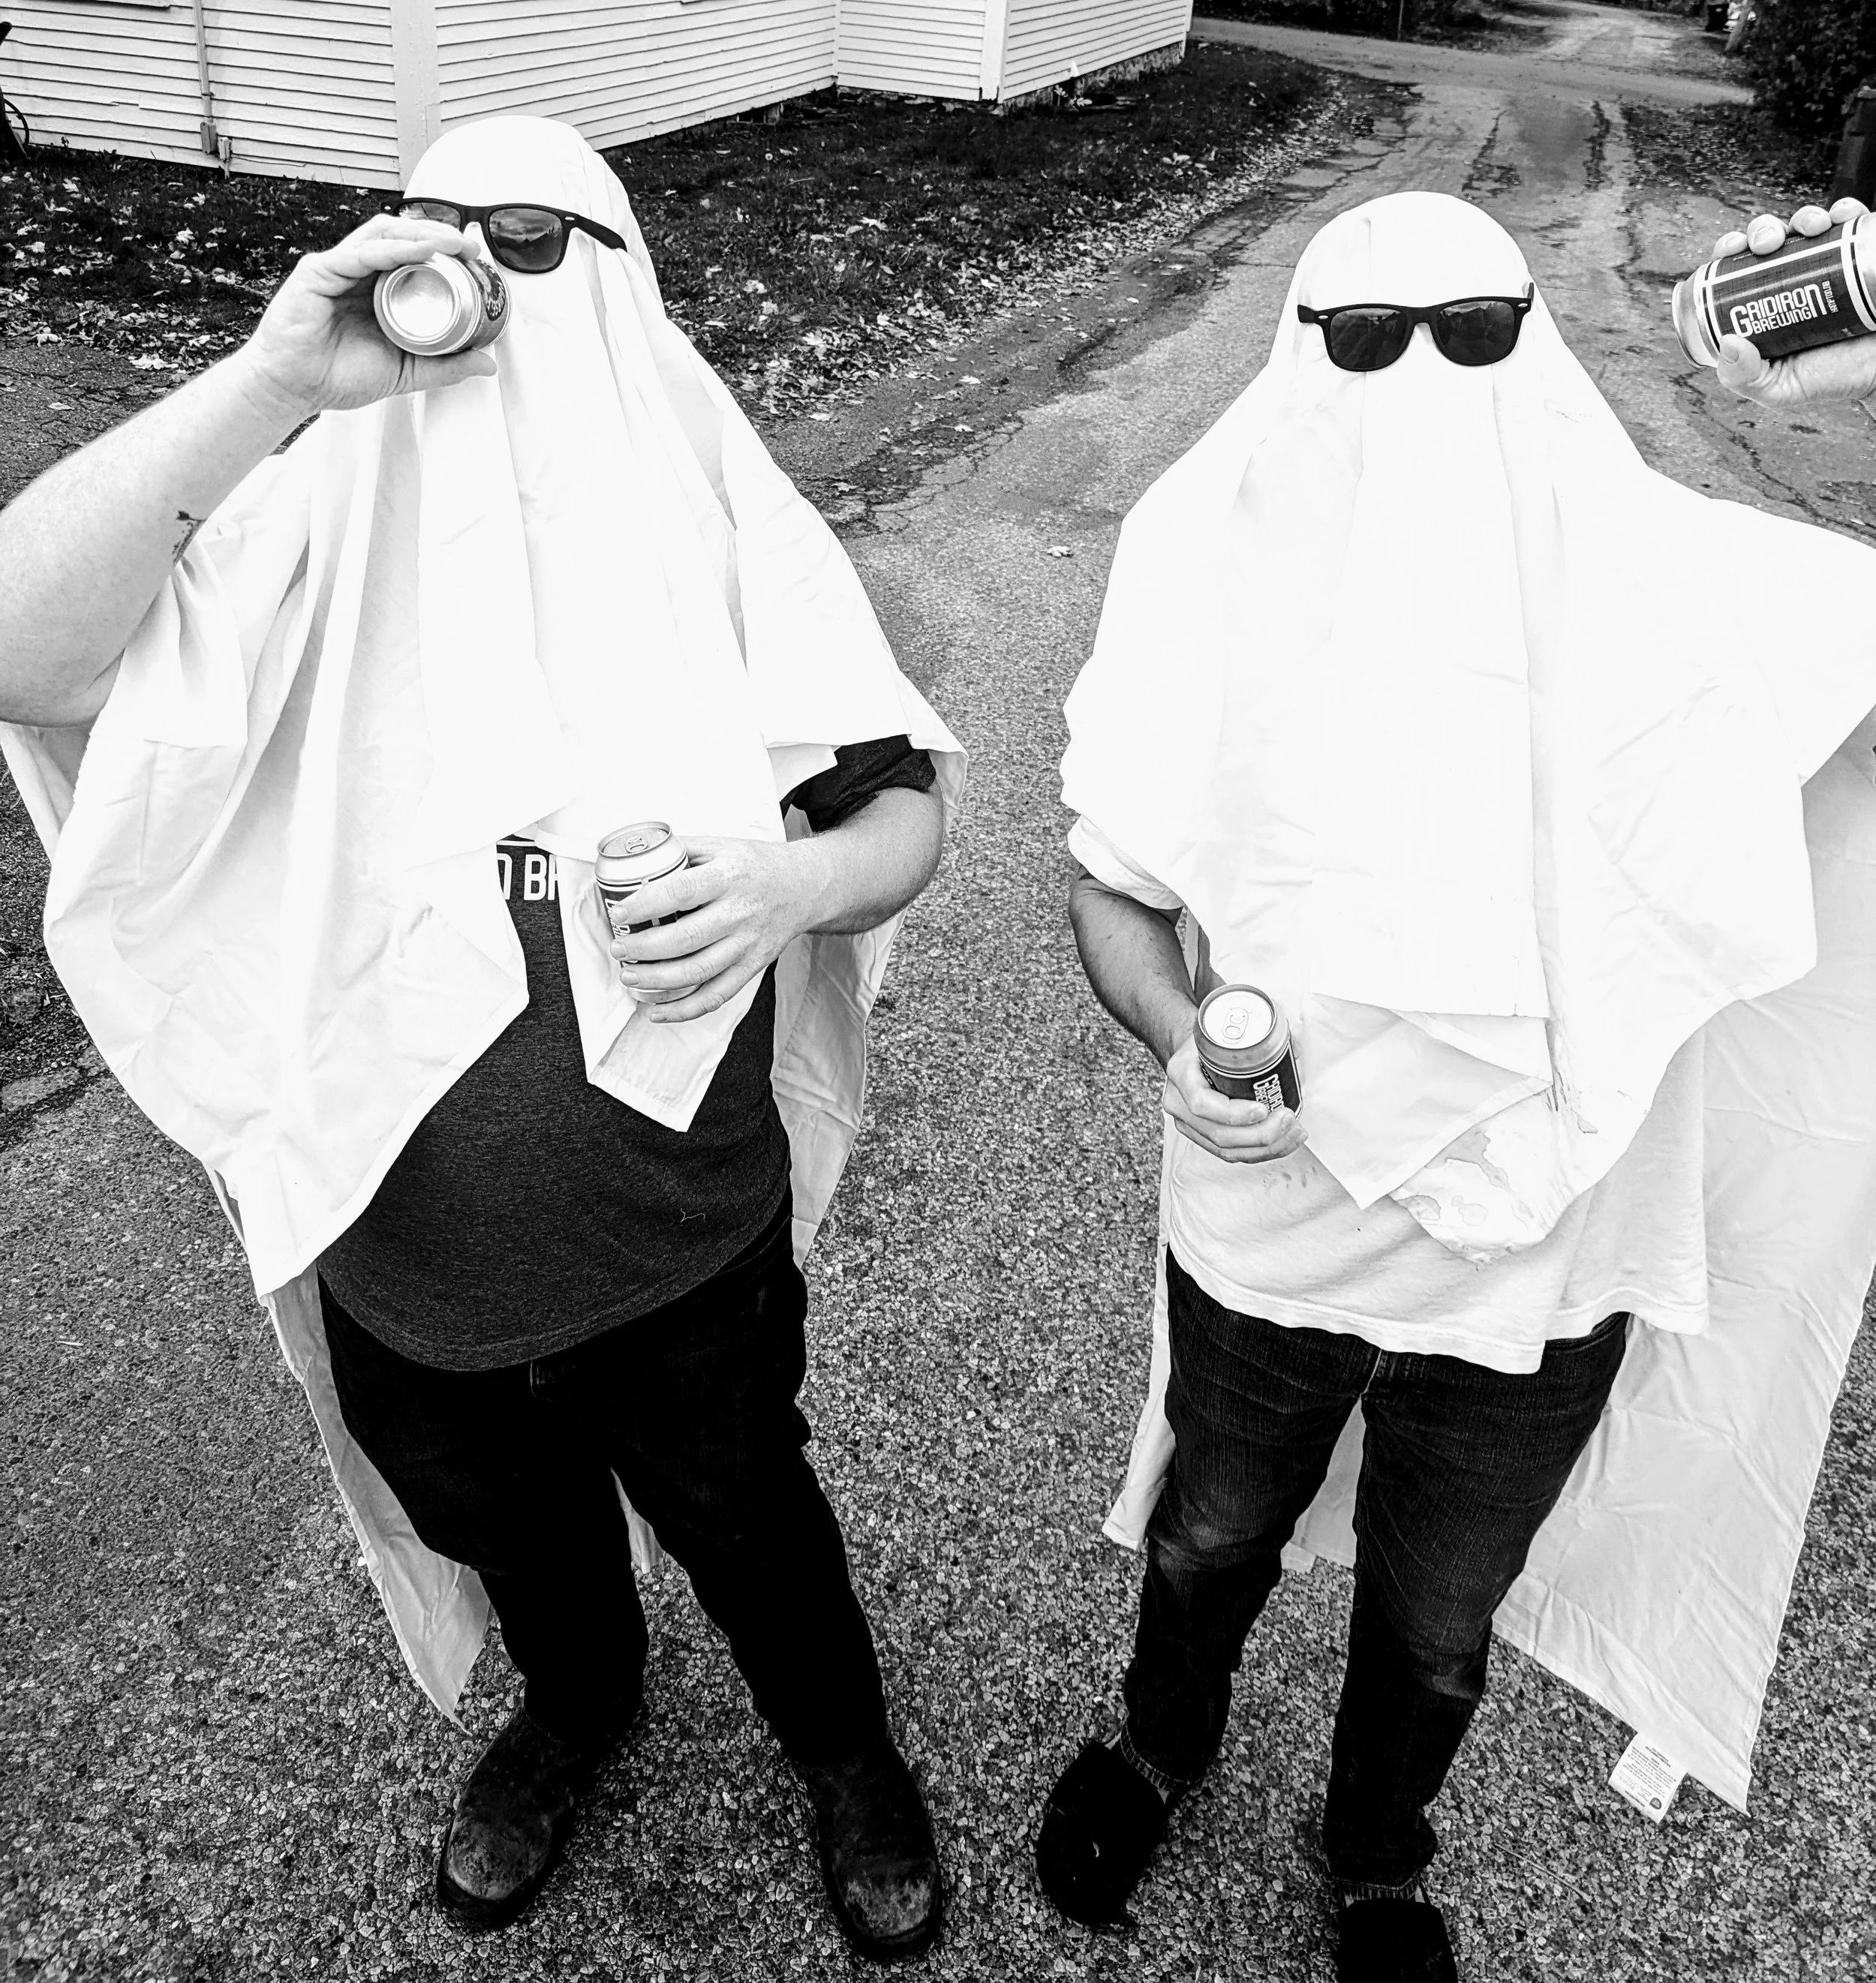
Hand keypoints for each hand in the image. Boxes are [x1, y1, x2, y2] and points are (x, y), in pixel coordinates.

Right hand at [227, 214, 499, 425]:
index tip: (476, 260)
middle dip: (439, 235)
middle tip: (471, 247)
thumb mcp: (407, 371)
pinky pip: (359, 253)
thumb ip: (446, 366)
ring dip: (421, 235)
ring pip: (382, 236)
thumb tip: (486, 362)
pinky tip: (418, 250)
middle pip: (401, 237)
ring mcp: (338, 268)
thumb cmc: (337, 376)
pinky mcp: (319, 273)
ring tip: (453, 243)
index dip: (445, 252)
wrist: (294, 390)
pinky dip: (392, 249)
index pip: (413, 256)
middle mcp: (359, 273)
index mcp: (377, 290)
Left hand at [607, 835, 830, 1023]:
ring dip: (657, 980)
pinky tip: (658, 1011)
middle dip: (643, 948)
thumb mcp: (720, 845)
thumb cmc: (755, 866)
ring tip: (629, 975)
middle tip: (619, 947)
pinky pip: (716, 996)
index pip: (680, 892)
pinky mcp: (752, 966)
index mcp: (729, 876)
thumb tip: (635, 857)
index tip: (619, 912)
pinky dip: (684, 1010)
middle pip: (685, 939)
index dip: (645, 905)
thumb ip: (680, 851)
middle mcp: (740, 912)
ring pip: (698, 972)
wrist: (803, 887)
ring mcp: (748, 944)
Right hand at [1163, 1026, 1307, 1164]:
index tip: (1263, 1108)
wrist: (1193, 1050)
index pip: (1201, 1103)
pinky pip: (1230, 1153)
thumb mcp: (1226, 1026)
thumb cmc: (1211, 1037)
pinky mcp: (1202, 1136)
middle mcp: (1178, 1103)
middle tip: (1289, 1120)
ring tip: (1294, 1133)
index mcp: (1181, 1072)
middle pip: (1218, 1134)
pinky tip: (1284, 1143)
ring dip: (1265, 1147)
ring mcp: (1188, 1124)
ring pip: (1226, 1149)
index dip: (1233, 1113)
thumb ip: (1261, 1032)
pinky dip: (1260, 1153)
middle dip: (1260, 1134)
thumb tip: (1296, 1044)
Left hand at [1707, 197, 1875, 410]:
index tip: (1729, 251)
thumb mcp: (1780, 388)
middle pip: (1770, 239)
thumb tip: (1727, 343)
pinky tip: (1841, 218)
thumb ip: (1745, 378)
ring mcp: (1831, 261)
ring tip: (1809, 229)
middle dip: (1762, 230)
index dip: (1729, 251)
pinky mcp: (1863, 252)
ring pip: (1808, 224)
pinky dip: (1845, 211)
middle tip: (1767, 243)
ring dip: (1803, 217)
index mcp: (1767, 301)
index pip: (1738, 268)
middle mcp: (1796, 276)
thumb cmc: (1832, 378)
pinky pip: (1853, 220)